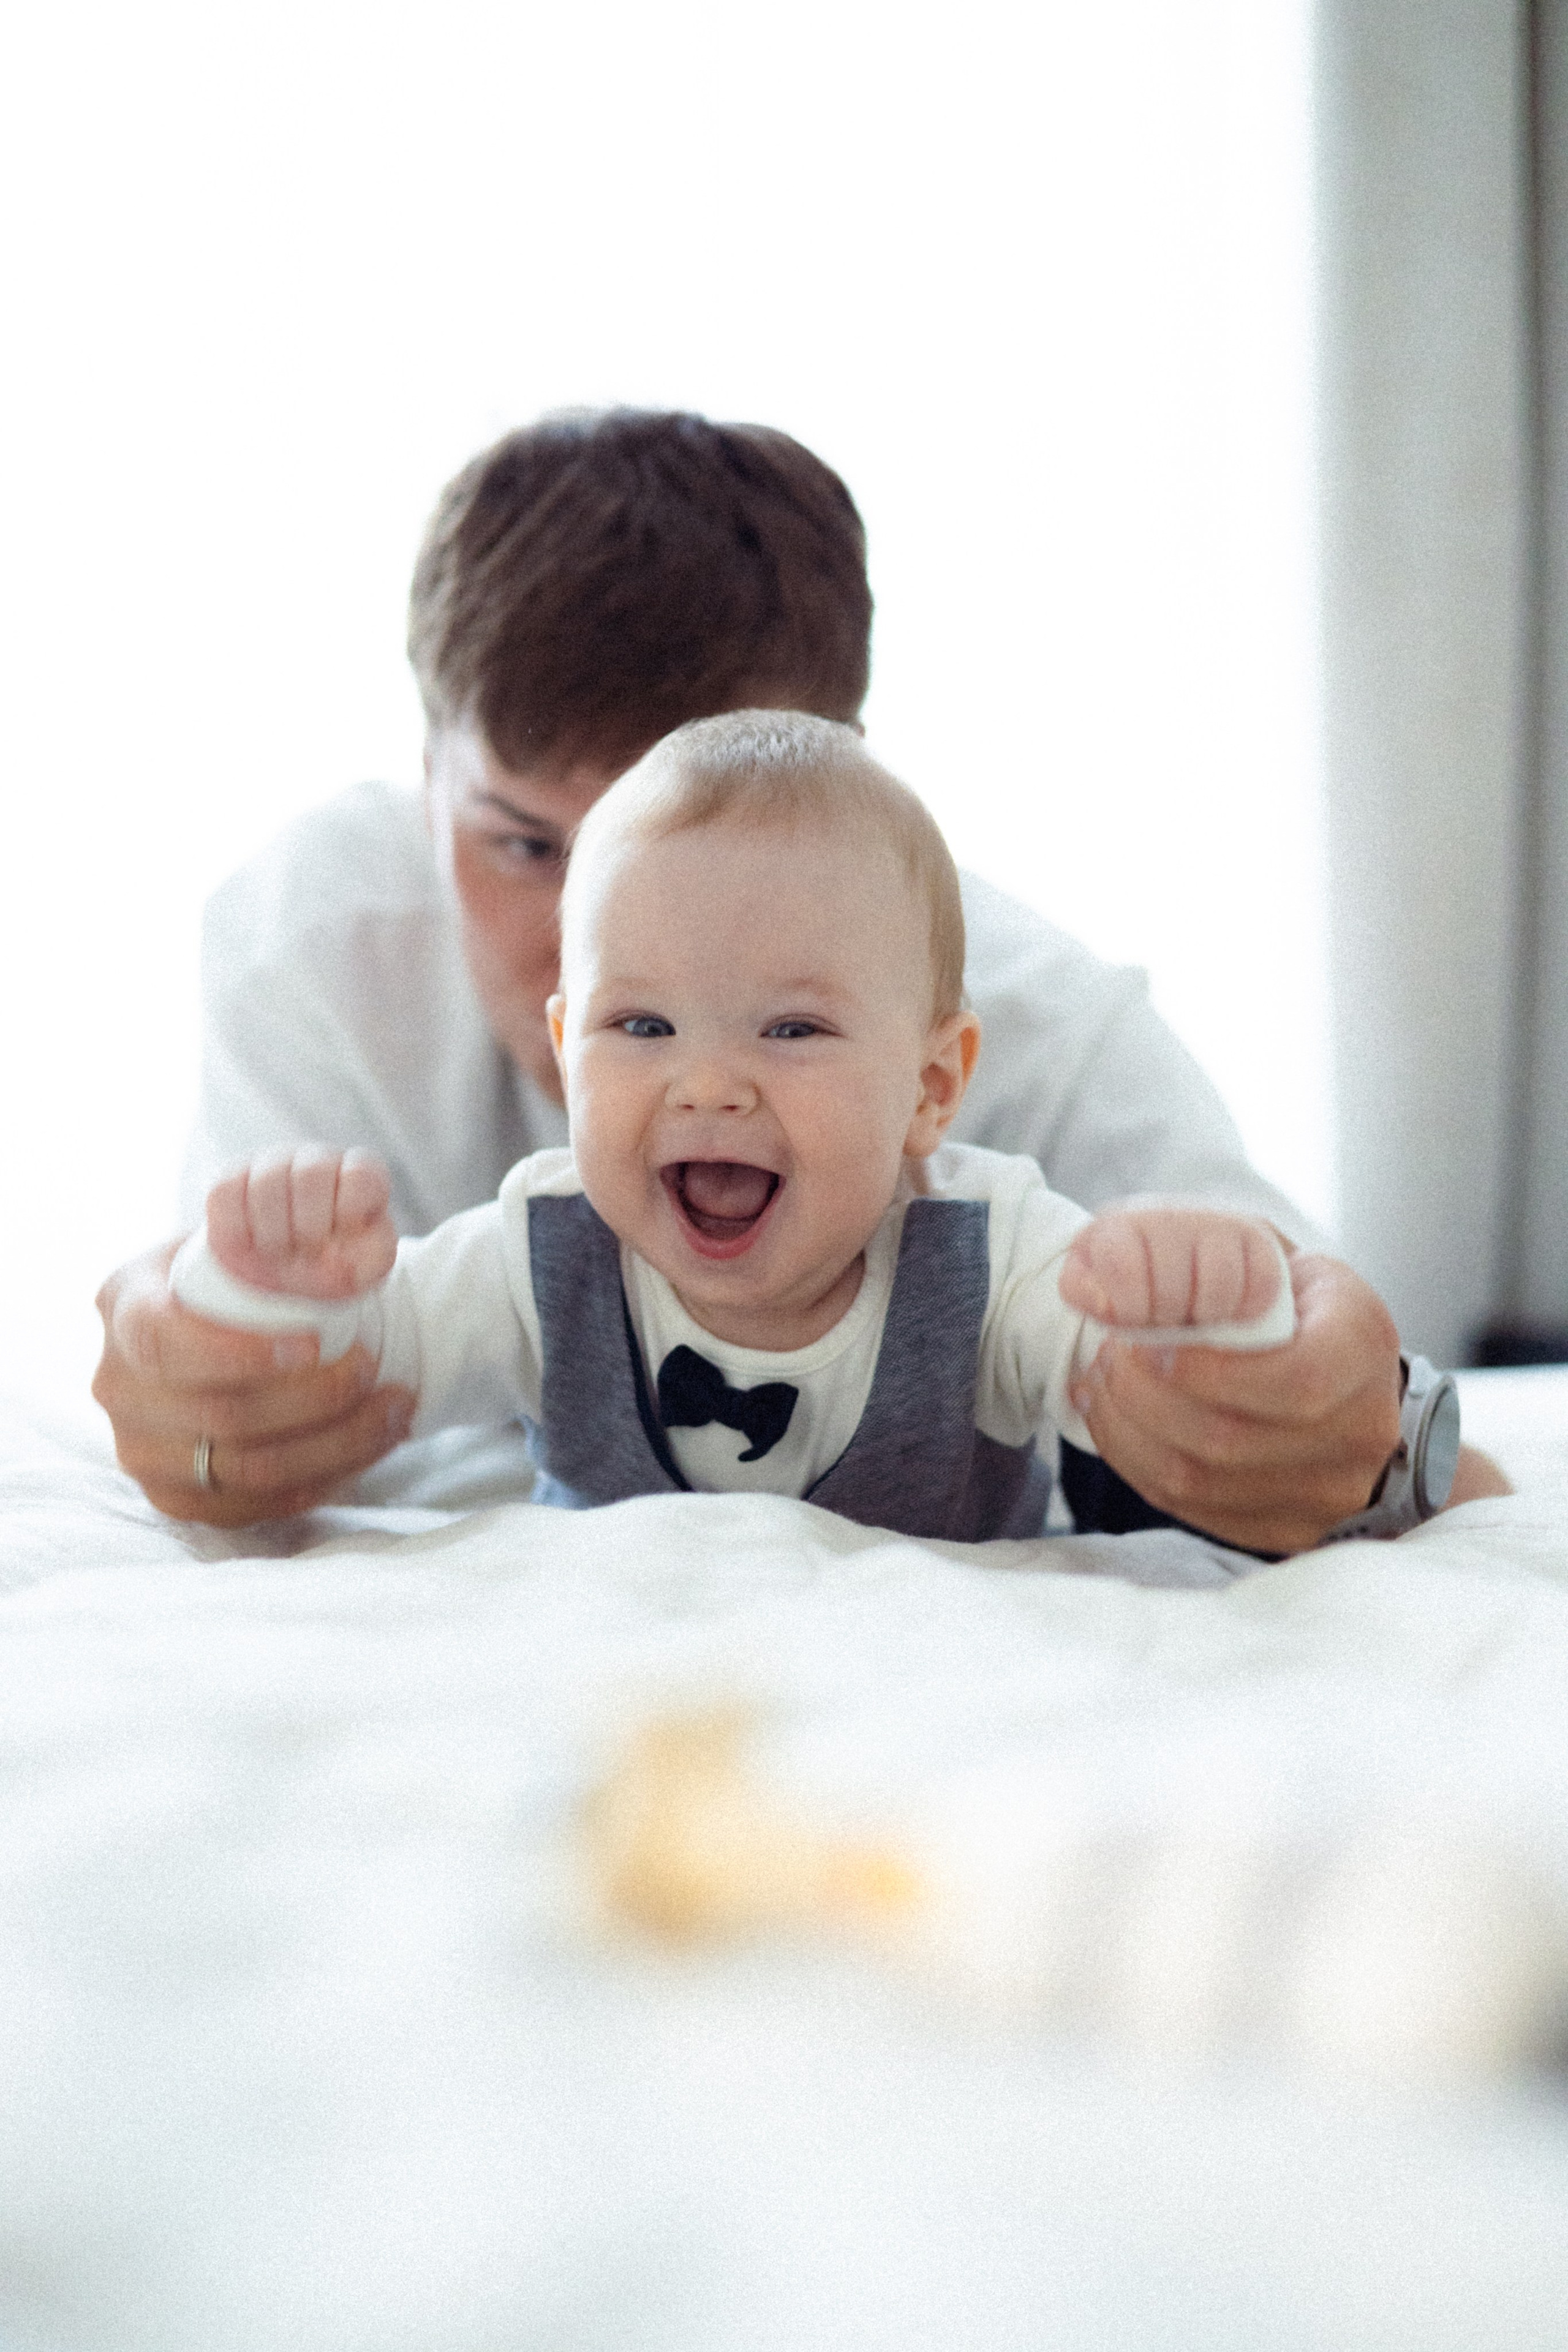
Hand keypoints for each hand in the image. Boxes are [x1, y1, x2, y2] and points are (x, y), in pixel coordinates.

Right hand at [93, 1237, 415, 1526]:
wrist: (213, 1323)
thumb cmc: (235, 1272)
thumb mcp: (234, 1240)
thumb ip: (262, 1242)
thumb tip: (332, 1267)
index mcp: (124, 1309)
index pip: (164, 1343)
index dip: (238, 1353)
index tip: (313, 1344)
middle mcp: (118, 1387)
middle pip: (218, 1415)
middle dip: (315, 1398)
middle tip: (375, 1368)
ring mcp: (142, 1451)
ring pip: (246, 1470)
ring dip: (337, 1443)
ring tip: (395, 1407)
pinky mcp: (176, 1498)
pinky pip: (255, 1507)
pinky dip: (325, 1479)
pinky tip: (373, 1444)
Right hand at [206, 1145, 396, 1297]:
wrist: (289, 1272)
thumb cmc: (338, 1263)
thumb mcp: (366, 1267)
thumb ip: (372, 1257)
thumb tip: (339, 1251)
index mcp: (361, 1177)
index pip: (361, 1175)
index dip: (349, 1213)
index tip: (339, 1242)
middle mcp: (317, 1160)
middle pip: (311, 1175)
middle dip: (308, 1227)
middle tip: (306, 1253)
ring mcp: (272, 1164)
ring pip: (266, 1182)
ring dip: (272, 1234)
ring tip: (279, 1256)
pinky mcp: (232, 1179)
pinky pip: (224, 1193)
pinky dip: (235, 1231)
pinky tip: (249, 1247)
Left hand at [1061, 1207, 1282, 1328]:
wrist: (1172, 1259)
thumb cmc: (1126, 1285)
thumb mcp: (1094, 1289)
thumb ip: (1089, 1296)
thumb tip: (1108, 1306)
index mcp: (1115, 1227)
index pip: (1120, 1264)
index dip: (1131, 1308)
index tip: (1133, 1317)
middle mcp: (1166, 1214)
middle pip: (1172, 1292)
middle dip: (1168, 1319)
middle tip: (1165, 1318)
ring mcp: (1214, 1221)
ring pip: (1218, 1287)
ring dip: (1207, 1317)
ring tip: (1195, 1315)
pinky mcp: (1256, 1236)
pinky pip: (1261, 1285)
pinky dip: (1247, 1309)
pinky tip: (1228, 1309)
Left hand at [1069, 1250, 1401, 1554]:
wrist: (1350, 1378)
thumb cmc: (1293, 1305)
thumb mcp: (1270, 1255)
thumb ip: (1201, 1257)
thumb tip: (1110, 1284)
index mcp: (1362, 1345)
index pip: (1298, 1380)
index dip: (1212, 1372)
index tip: (1151, 1345)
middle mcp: (1359, 1430)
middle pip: (1232, 1439)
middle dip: (1145, 1397)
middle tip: (1110, 1357)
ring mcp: (1328, 1492)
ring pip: (1203, 1483)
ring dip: (1130, 1433)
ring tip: (1104, 1386)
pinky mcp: (1290, 1529)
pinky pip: (1195, 1512)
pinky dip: (1138, 1466)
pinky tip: (1118, 1425)